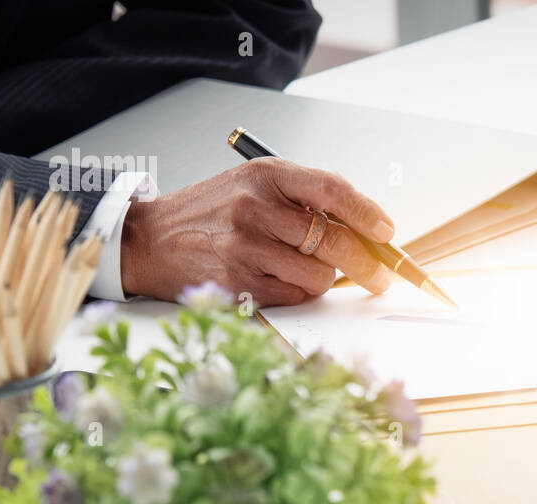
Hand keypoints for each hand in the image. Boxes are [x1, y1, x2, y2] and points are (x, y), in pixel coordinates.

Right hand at [121, 158, 395, 305]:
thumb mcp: (255, 184)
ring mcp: (244, 248)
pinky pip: (294, 295)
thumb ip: (306, 197)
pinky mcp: (237, 283)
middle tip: (379, 275)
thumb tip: (366, 228)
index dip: (367, 213)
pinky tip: (281, 279)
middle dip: (367, 263)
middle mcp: (254, 209)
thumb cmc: (211, 212)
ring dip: (325, 278)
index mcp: (266, 176)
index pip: (332, 190)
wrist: (149, 239)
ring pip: (318, 274)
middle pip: (334, 241)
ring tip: (307, 269)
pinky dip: (299, 292)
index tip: (387, 232)